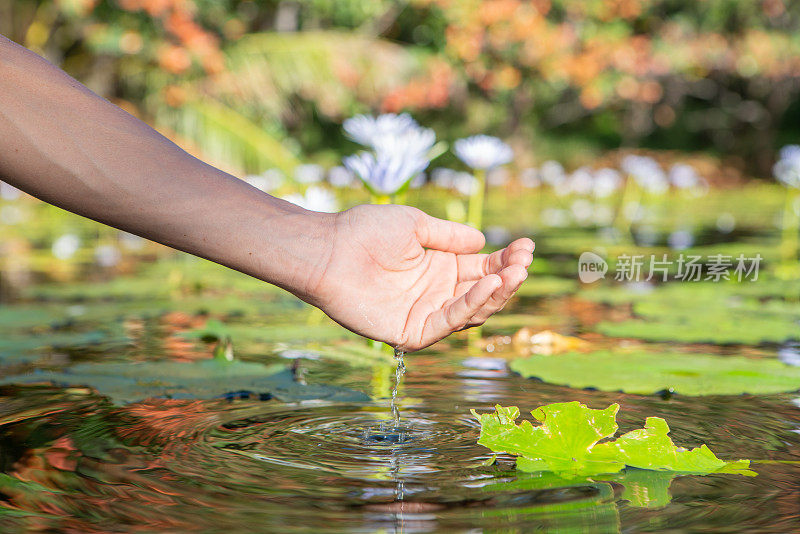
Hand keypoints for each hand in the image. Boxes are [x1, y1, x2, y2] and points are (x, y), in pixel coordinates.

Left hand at [306, 204, 533, 350]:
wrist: (329, 250)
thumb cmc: (366, 232)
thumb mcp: (416, 225)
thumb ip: (450, 236)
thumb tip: (483, 241)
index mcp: (440, 267)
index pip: (483, 268)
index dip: (506, 259)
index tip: (527, 246)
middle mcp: (437, 293)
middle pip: (483, 292)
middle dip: (507, 277)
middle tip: (524, 261)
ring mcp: (425, 314)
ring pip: (472, 311)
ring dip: (495, 293)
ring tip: (513, 273)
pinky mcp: (411, 333)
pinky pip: (447, 323)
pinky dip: (470, 306)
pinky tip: (488, 286)